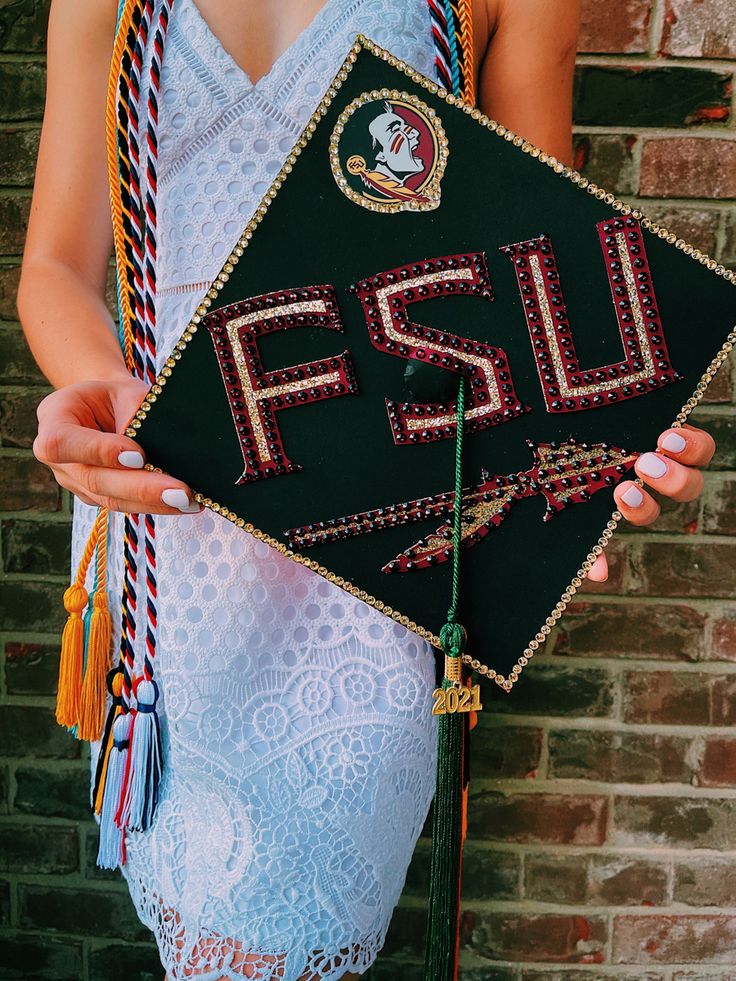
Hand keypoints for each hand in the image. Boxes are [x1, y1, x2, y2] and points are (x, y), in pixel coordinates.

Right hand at [33, 375, 201, 514]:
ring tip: (187, 501)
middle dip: (141, 488)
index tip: (139, 455)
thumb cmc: (113, 396)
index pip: (64, 443)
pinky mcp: (97, 498)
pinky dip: (155, 505)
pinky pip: (125, 505)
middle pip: (95, 480)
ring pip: (112, 500)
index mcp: (54, 420)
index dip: (100, 451)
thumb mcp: (123, 390)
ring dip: (153, 503)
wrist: (106, 409)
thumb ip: (135, 411)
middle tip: (179, 491)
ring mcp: (77, 483)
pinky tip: (182, 504)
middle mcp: (60, 459)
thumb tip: (157, 444)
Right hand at [586, 423, 714, 581]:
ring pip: (698, 465)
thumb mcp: (572, 486)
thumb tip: (596, 576)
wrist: (577, 401)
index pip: (645, 511)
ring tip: (660, 446)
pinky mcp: (678, 425)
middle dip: (667, 482)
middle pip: (684, 487)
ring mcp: (673, 449)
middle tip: (641, 467)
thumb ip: (585, 533)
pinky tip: (671, 433)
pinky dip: (691, 443)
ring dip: (683, 460)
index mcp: (632, 488)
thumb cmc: (573, 449)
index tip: (620, 494)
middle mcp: (659, 472)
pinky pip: (701, 443)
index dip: (638, 510)